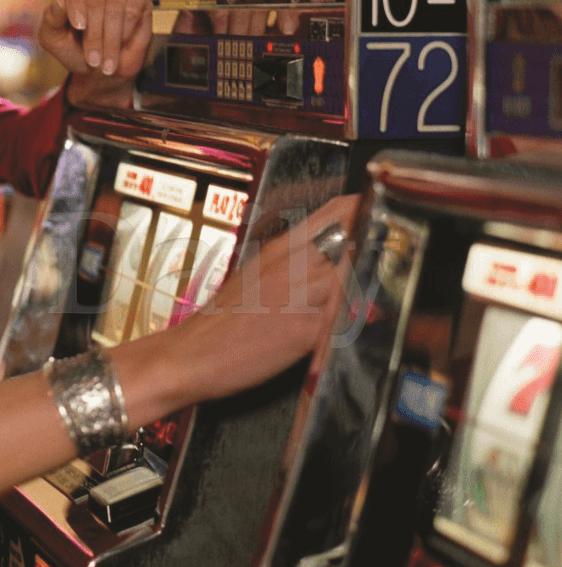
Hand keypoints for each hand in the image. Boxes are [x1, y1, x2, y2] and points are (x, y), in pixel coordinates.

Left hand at [38, 0, 153, 107]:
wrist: (102, 68)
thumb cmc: (74, 50)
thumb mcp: (53, 39)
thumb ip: (51, 19)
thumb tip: (59, 0)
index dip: (75, 2)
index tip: (79, 27)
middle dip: (94, 32)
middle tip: (93, 59)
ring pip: (115, 4)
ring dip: (111, 37)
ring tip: (107, 60)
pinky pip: (133, 8)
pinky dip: (127, 30)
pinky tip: (122, 42)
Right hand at [173, 195, 360, 401]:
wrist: (190, 355)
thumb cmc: (217, 323)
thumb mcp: (251, 278)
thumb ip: (291, 268)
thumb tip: (328, 267)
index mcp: (278, 250)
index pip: (334, 212)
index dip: (362, 210)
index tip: (376, 216)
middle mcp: (292, 267)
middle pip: (355, 245)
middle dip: (372, 258)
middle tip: (376, 268)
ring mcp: (300, 297)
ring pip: (356, 282)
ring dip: (365, 294)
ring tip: (359, 307)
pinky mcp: (305, 330)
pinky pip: (345, 323)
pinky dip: (352, 328)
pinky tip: (344, 334)